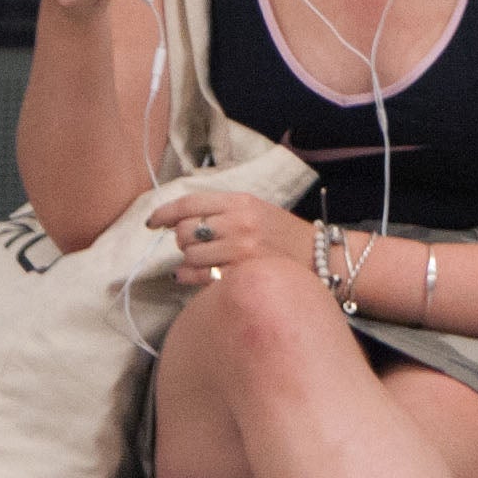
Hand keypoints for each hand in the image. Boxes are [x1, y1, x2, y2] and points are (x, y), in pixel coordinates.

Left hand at [144, 188, 319, 290]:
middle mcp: (240, 223)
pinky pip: (200, 275)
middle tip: (193, 244)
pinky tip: (188, 275)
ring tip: (202, 260)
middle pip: (186, 230)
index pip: (191, 202)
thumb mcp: (258, 210)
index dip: (165, 213)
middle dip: (182, 239)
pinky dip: (188, 276)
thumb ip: (222, 211)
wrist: (324, 258)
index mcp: (242, 202)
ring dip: (189, 259)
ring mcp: (242, 249)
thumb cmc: (286, 236)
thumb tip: (178, 220)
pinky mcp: (243, 273)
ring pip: (190, 254)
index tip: (153, 222)